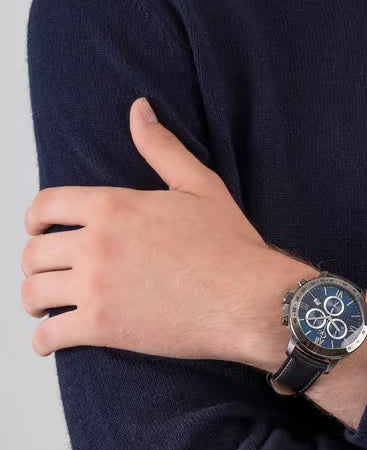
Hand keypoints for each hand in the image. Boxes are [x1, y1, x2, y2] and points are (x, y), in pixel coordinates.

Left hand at [21, 97, 315, 361]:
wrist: (249, 298)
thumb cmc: (230, 246)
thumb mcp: (199, 185)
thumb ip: (161, 147)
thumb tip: (139, 109)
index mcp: (113, 206)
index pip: (45, 206)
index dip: (34, 219)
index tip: (38, 230)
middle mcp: (96, 244)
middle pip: (33, 253)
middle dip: (35, 263)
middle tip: (47, 273)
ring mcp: (96, 287)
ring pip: (34, 293)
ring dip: (34, 300)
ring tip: (45, 307)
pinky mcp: (103, 327)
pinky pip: (50, 335)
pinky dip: (43, 340)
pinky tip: (51, 340)